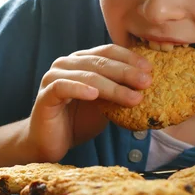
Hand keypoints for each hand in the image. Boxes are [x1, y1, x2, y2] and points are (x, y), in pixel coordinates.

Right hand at [27, 44, 151, 161]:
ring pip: (87, 75)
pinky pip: (63, 87)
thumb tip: (148, 84)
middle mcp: (67, 63)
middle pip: (100, 62)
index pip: (108, 51)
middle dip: (126, 72)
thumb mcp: (105, 104)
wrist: (51, 143)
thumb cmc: (79, 120)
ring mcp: (54, 77)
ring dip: (112, 86)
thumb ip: (119, 91)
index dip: (130, 58)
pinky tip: (95, 96)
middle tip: (146, 82)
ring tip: (133, 97)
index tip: (150, 70)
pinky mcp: (45, 94)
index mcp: (82, 60)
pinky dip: (80, 89)